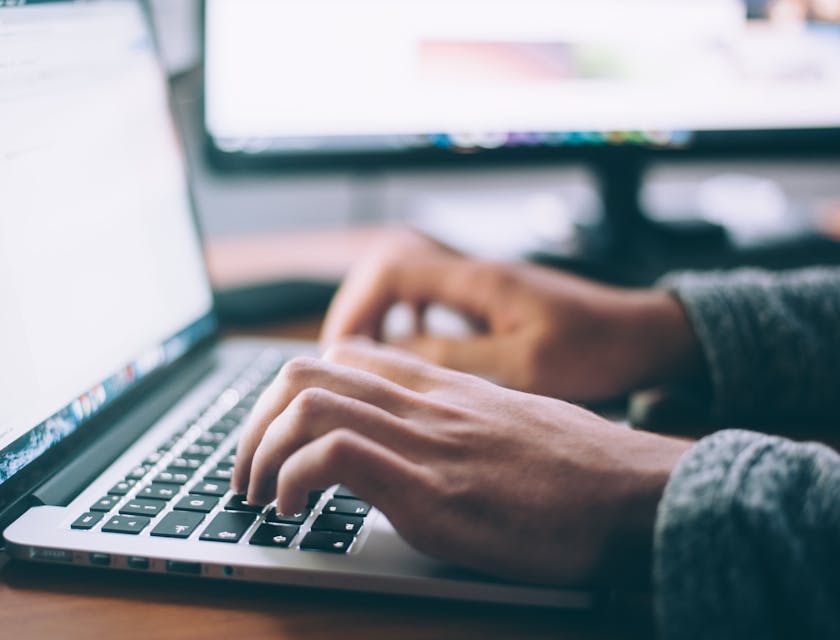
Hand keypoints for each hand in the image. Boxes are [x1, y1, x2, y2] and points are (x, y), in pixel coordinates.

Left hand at [233, 339, 692, 585]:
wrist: (638, 494)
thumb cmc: (584, 469)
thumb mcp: (515, 424)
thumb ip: (463, 420)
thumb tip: (430, 441)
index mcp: (444, 388)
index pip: (346, 356)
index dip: (294, 391)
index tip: (281, 434)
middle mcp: (426, 404)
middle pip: (307, 372)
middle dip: (256, 421)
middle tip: (248, 469)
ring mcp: (426, 442)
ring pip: (307, 403)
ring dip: (260, 451)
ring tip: (258, 494)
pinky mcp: (431, 490)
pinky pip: (334, 456)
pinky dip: (293, 480)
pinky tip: (294, 511)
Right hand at [321, 230, 701, 401]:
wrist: (643, 335)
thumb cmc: (596, 349)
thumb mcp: (525, 365)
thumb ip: (456, 357)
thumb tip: (393, 354)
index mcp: (479, 280)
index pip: (392, 269)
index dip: (356, 306)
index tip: (342, 350)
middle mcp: (474, 272)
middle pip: (389, 266)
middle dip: (358, 308)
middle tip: (344, 356)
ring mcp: (482, 283)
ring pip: (407, 280)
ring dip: (380, 313)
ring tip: (368, 356)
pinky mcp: (491, 299)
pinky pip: (431, 297)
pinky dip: (408, 318)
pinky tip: (411, 349)